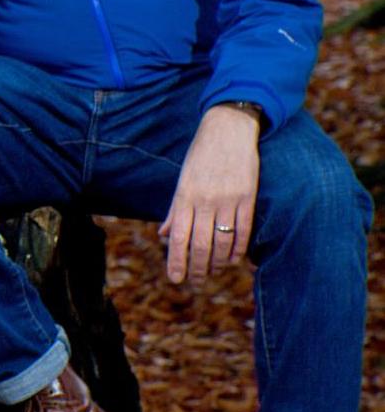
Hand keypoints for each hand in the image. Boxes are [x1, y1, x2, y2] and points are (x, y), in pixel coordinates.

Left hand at [159, 103, 260, 284]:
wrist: (228, 130)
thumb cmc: (201, 156)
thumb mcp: (183, 179)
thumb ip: (175, 209)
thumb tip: (164, 235)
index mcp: (184, 195)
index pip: (179, 236)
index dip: (176, 260)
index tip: (175, 279)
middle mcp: (205, 200)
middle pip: (200, 244)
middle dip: (197, 268)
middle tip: (194, 281)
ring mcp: (228, 200)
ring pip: (223, 241)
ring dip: (217, 262)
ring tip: (212, 271)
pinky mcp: (248, 198)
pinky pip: (243, 231)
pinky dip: (238, 250)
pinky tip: (233, 259)